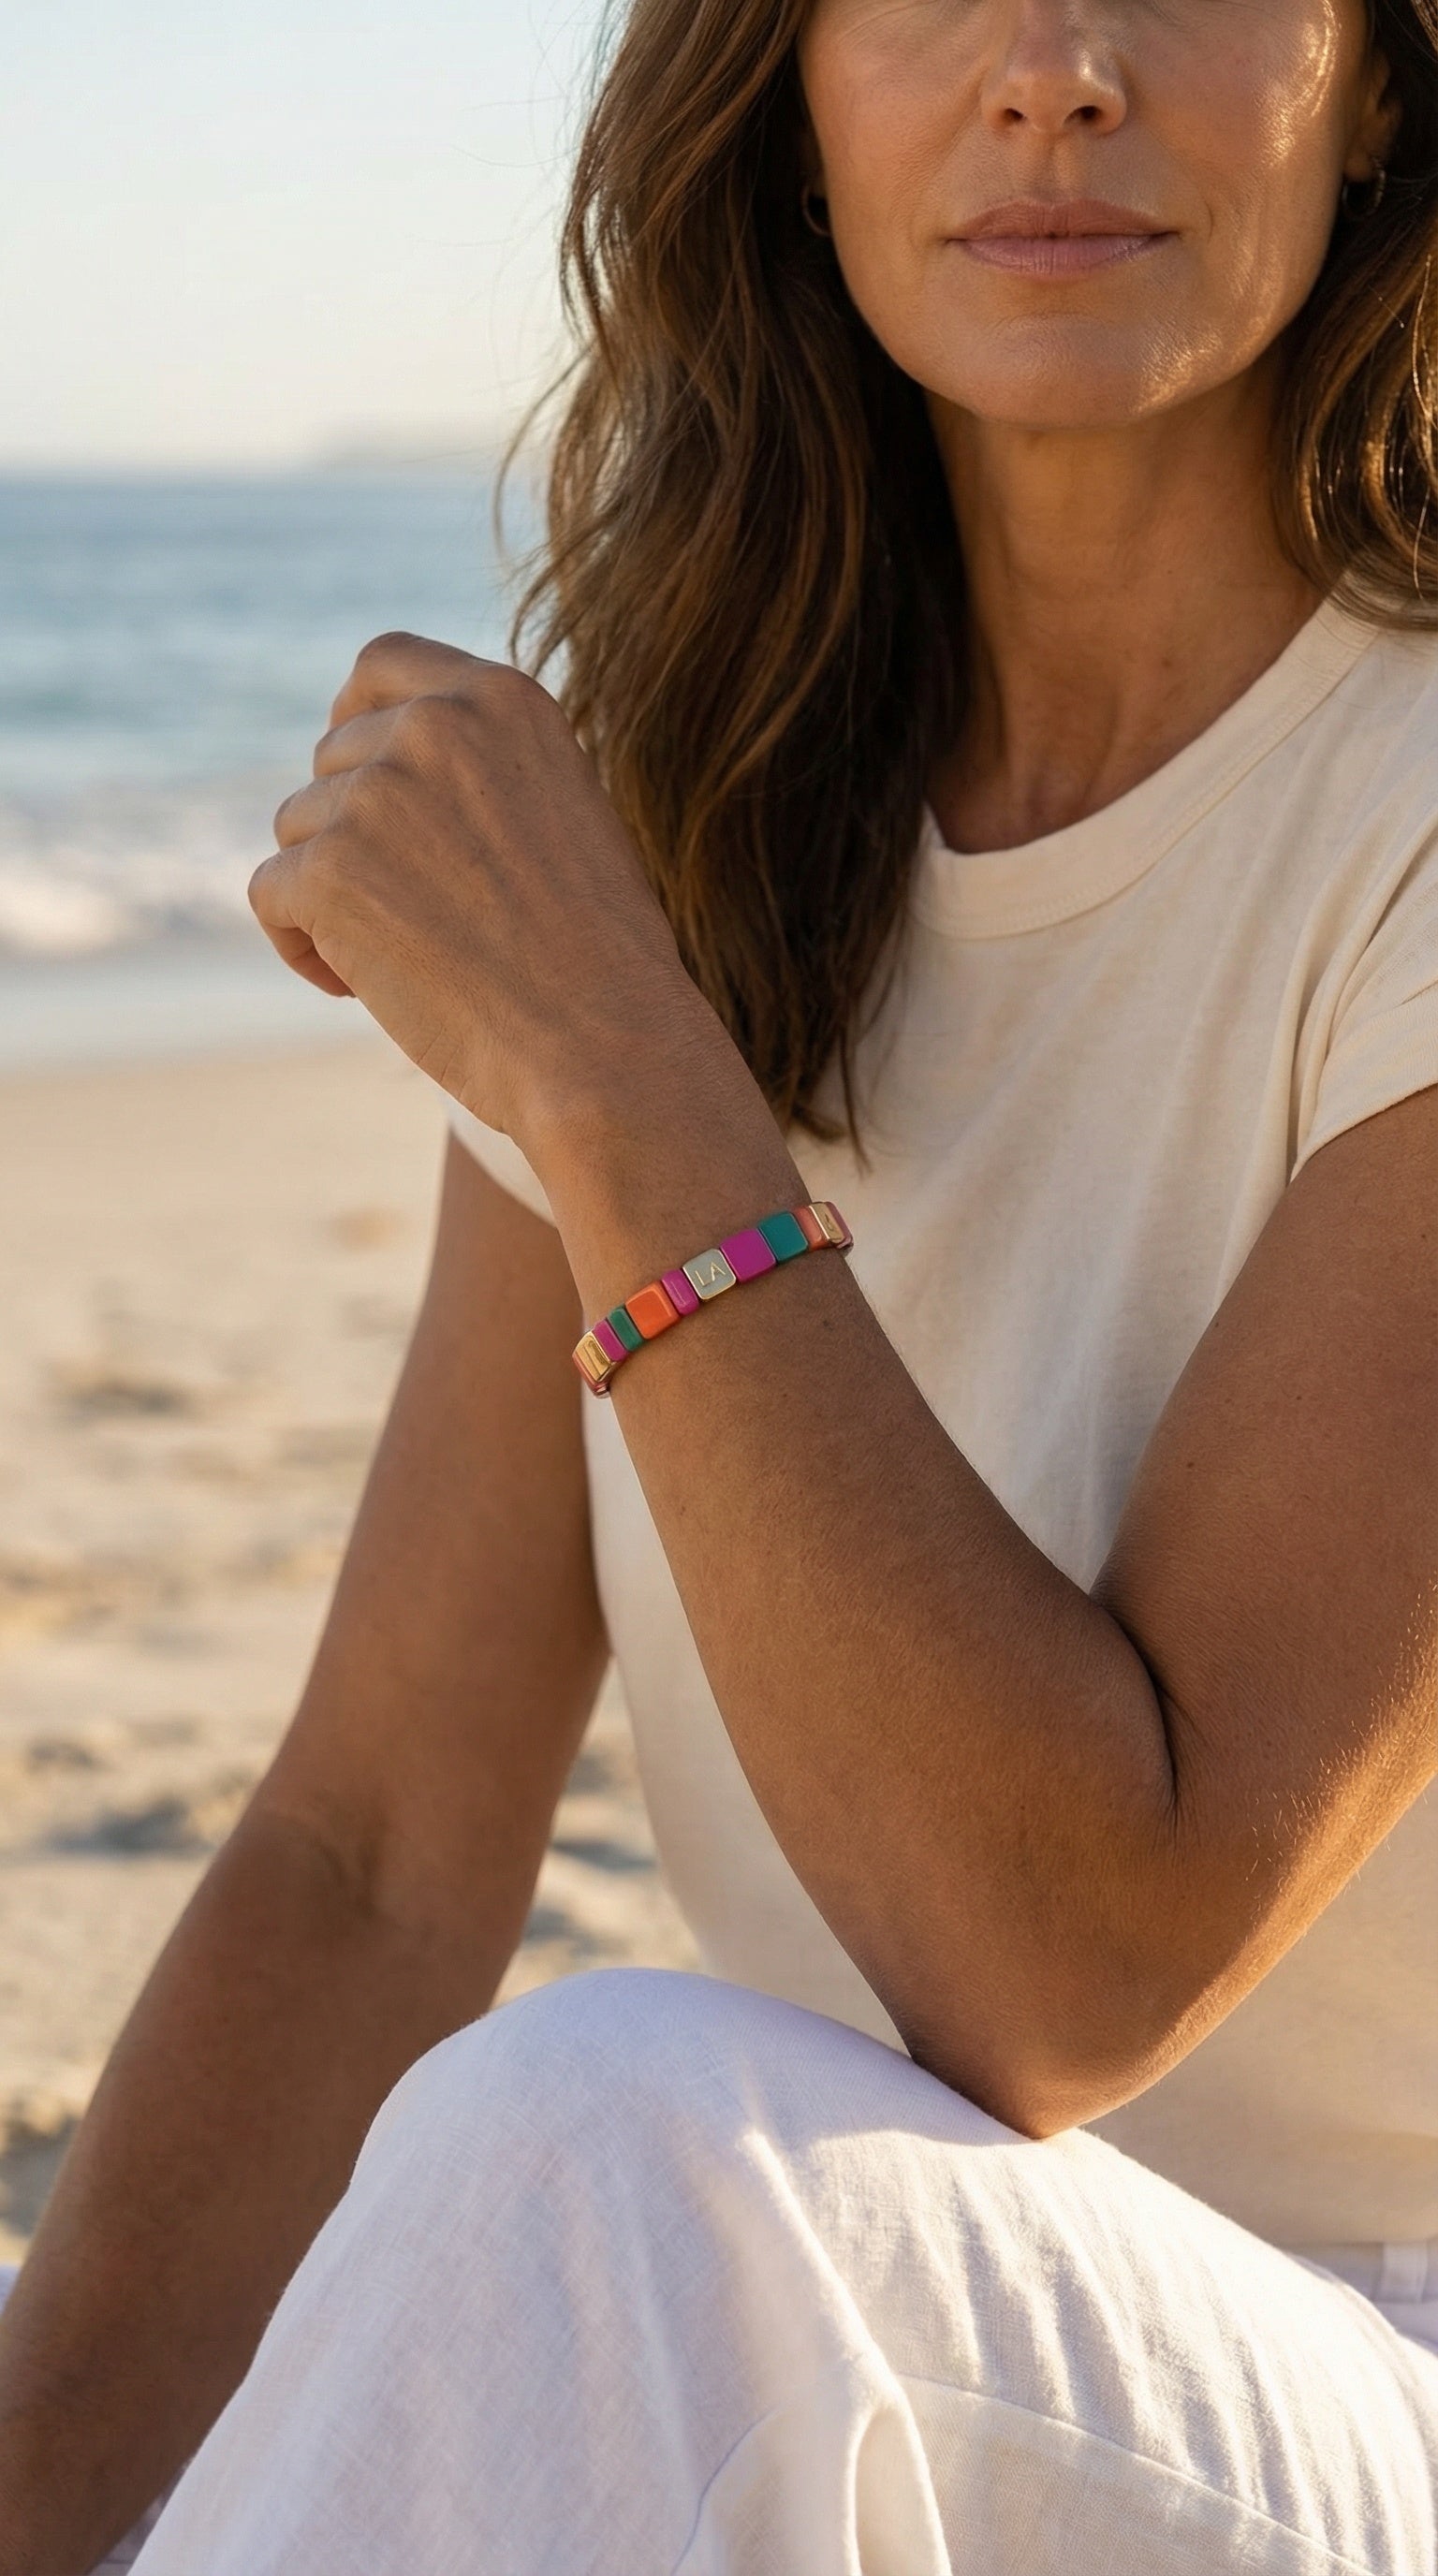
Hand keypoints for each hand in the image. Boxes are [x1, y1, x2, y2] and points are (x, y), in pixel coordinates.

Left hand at [253, 634, 704, 1157]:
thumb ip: (482, 771)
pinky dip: (300, 947)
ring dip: (328, 896)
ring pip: (298, 830)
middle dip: (350, 835)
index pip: (384, 663)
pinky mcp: (328, 869)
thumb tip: (387, 773)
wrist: (603, 1044)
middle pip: (334, 761)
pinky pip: (270, 896)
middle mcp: (435, 725)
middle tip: (410, 918)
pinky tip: (360, 989)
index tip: (354, 771)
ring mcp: (376, 793)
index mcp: (502, 699)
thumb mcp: (561, 815)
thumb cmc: (598, 960)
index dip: (354, 715)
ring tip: (402, 962)